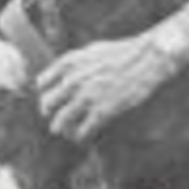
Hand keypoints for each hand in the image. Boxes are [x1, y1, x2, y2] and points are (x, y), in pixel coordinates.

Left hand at [37, 34, 175, 143]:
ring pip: (60, 122)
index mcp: (68, 64)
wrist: (146, 58)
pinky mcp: (101, 112)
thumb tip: (64, 74)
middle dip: (51, 114)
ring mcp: (85, 97)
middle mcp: (72, 81)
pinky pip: (82, 131)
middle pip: (46, 105)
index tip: (53, 101)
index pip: (42, 84)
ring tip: (68, 133)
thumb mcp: (91, 50)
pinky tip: (85, 138)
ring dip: (62, 129)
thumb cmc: (123, 53)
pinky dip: (81, 137)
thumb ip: (74, 63)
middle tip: (58, 119)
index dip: (46, 94)